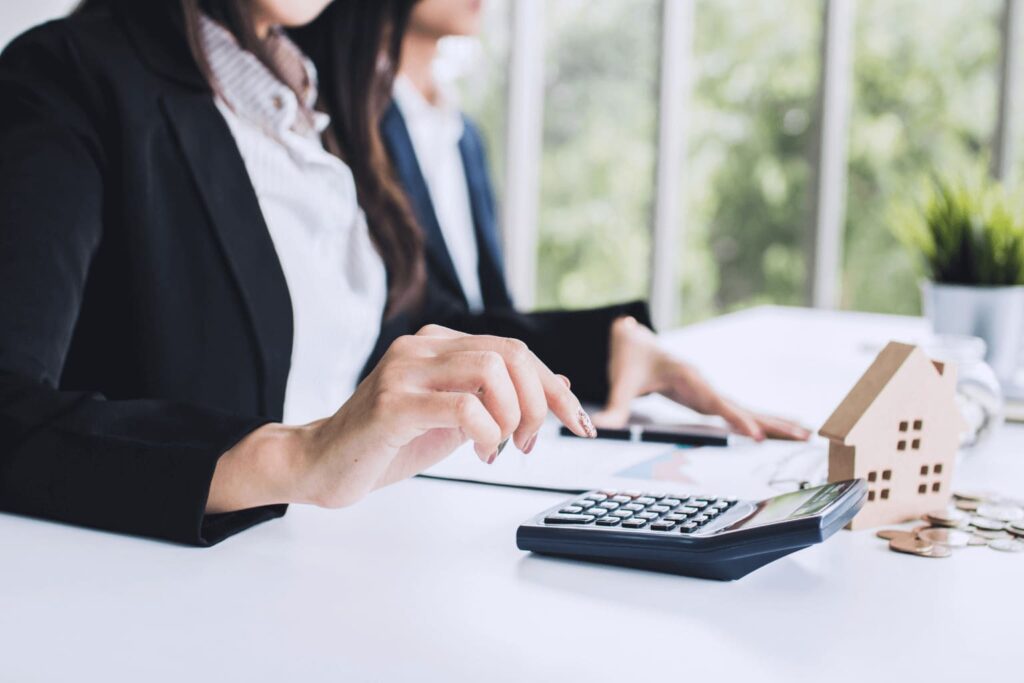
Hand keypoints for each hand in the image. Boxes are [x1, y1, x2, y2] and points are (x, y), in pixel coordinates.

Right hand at [208, 325, 595, 512]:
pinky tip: (482, 452)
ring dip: (514, 415)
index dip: (555, 388)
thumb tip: (557, 384)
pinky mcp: (392, 404)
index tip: (579, 424)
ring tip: (502, 448)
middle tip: (530, 443)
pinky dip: (486, 431)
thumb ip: (497, 397)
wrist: (320, 464)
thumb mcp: (454, 418)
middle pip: (510, 353)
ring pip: (491, 369)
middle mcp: (423, 346)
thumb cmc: (385, 443)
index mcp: (439, 344)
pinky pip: (461, 405)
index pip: (515, 350)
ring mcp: (405, 370)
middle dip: (541, 402)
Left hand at [592, 316, 810, 441]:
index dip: (735, 418)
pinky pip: (739, 409)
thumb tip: (598, 426)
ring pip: (747, 407)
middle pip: (742, 405)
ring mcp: (709, 390)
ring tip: (808, 434)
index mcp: (687, 377)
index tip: (755, 434)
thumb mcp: (620, 381)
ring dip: (775, 421)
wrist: (634, 339)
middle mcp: (704, 383)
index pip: (715, 402)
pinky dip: (762, 419)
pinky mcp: (708, 396)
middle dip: (770, 421)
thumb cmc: (630, 358)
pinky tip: (783, 429)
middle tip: (804, 435)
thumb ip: (614, 406)